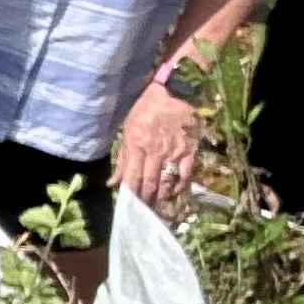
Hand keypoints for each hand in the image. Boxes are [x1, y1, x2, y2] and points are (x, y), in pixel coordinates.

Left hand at [113, 86, 207, 218]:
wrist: (178, 91)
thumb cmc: (148, 107)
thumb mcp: (128, 128)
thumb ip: (122, 158)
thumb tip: (113, 182)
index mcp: (137, 145)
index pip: (132, 178)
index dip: (130, 196)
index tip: (128, 208)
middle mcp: (155, 152)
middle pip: (149, 184)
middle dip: (145, 201)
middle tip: (141, 212)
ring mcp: (174, 153)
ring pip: (167, 183)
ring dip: (160, 197)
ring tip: (155, 205)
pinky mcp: (190, 152)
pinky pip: (185, 176)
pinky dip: (179, 187)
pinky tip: (173, 192)